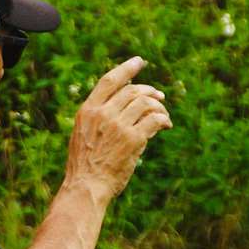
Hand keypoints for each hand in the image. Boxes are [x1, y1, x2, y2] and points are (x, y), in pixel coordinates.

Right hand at [64, 57, 171, 202]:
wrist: (86, 186)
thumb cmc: (84, 165)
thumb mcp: (82, 134)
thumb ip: (98, 118)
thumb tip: (122, 106)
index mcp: (88, 110)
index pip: (109, 81)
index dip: (126, 69)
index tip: (139, 62)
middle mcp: (103, 114)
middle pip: (132, 91)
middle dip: (150, 91)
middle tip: (160, 96)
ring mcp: (118, 126)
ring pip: (146, 103)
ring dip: (159, 106)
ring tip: (164, 115)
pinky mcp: (133, 139)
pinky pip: (154, 120)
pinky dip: (163, 120)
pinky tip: (166, 125)